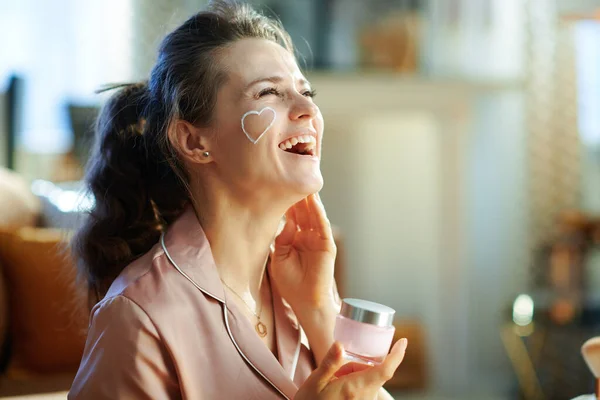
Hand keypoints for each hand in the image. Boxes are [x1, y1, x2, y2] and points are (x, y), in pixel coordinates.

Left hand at [270, 193, 336, 311]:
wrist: (305, 301)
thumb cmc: (290, 282)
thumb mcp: (279, 257)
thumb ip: (282, 238)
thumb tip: (287, 222)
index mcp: (294, 237)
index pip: (291, 214)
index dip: (286, 201)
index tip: (277, 184)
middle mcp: (306, 235)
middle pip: (303, 210)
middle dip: (298, 195)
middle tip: (292, 176)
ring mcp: (317, 239)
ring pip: (313, 214)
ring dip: (310, 200)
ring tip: (304, 184)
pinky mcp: (326, 245)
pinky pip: (322, 226)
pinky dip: (318, 213)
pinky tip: (314, 202)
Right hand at [295, 339, 407, 399]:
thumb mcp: (315, 381)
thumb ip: (330, 362)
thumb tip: (340, 344)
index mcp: (355, 388)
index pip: (385, 370)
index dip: (397, 355)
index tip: (403, 342)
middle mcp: (365, 398)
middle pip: (373, 373)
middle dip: (358, 365)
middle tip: (336, 371)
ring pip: (368, 381)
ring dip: (354, 376)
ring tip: (333, 383)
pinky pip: (364, 391)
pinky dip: (354, 385)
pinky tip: (337, 390)